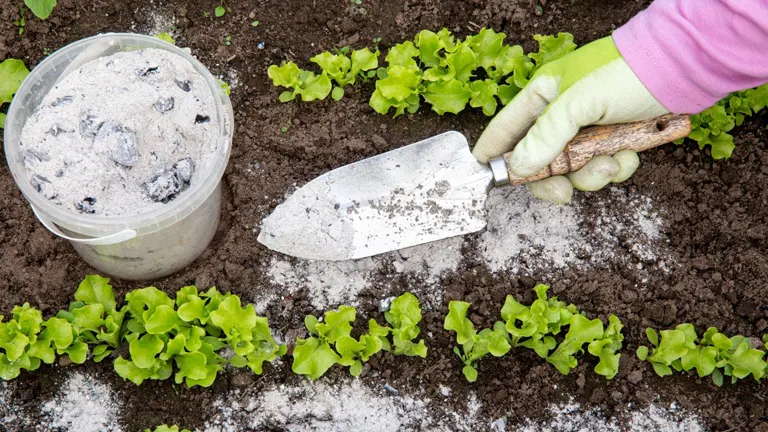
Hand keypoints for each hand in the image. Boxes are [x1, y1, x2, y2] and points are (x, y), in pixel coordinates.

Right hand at [472, 36, 667, 203]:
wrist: (683, 69)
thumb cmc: (627, 73)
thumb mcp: (579, 103)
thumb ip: (546, 136)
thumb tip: (519, 167)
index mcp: (542, 96)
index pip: (506, 129)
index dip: (494, 154)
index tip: (487, 179)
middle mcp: (560, 114)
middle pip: (538, 160)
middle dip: (554, 178)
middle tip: (563, 192)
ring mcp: (586, 129)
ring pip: (573, 169)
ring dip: (592, 174)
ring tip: (613, 163)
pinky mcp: (612, 140)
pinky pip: (601, 166)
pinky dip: (616, 167)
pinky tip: (630, 155)